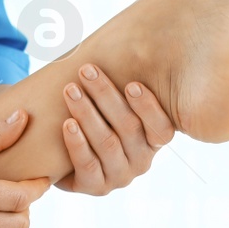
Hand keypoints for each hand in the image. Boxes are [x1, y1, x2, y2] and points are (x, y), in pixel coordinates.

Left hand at [57, 64, 176, 194]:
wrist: (70, 158)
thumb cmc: (99, 120)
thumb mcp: (116, 106)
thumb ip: (124, 87)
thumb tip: (129, 40)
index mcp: (154, 141)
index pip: (161, 127)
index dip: (148, 107)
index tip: (131, 84)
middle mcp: (141, 161)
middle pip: (129, 128)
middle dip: (106, 96)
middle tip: (86, 71)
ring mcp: (119, 176)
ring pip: (107, 143)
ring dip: (87, 113)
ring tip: (70, 90)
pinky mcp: (96, 187)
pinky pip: (87, 165)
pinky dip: (77, 142)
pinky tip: (67, 123)